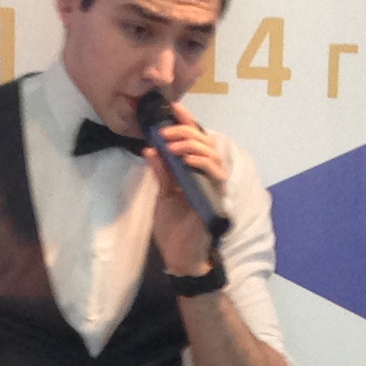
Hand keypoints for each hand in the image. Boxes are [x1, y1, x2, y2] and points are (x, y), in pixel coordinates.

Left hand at [144, 101, 227, 271]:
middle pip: (204, 141)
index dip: (187, 123)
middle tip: (165, 133)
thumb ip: (161, 172)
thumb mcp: (163, 195)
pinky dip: (201, 162)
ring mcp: (212, 185)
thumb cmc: (173, 229)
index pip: (194, 141)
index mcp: (193, 172)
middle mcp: (205, 175)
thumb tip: (151, 149)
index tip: (174, 108)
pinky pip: (213, 172)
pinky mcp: (214, 196)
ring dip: (191, 144)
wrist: (179, 257)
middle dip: (185, 131)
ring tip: (171, 145)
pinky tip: (185, 159)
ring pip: (211, 153)